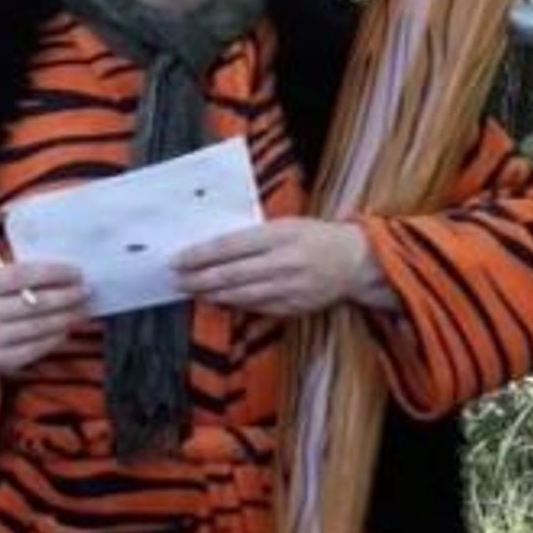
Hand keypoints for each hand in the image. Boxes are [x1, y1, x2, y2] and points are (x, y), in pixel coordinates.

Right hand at [0, 258, 88, 383]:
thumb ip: (24, 276)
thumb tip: (67, 273)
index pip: (23, 274)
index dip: (54, 273)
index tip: (76, 273)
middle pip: (36, 302)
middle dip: (67, 296)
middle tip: (85, 291)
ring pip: (40, 327)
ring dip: (67, 317)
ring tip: (81, 309)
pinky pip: (37, 348)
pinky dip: (56, 337)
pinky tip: (66, 329)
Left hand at [173, 217, 389, 316]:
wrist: (355, 261)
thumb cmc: (315, 237)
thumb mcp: (287, 224)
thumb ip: (254, 235)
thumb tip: (213, 247)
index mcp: (281, 235)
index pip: (231, 246)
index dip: (201, 255)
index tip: (179, 259)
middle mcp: (285, 262)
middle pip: (232, 274)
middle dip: (199, 278)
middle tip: (177, 279)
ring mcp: (291, 287)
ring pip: (242, 295)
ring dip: (213, 295)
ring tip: (193, 291)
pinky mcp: (295, 306)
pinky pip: (257, 307)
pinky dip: (235, 304)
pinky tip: (219, 301)